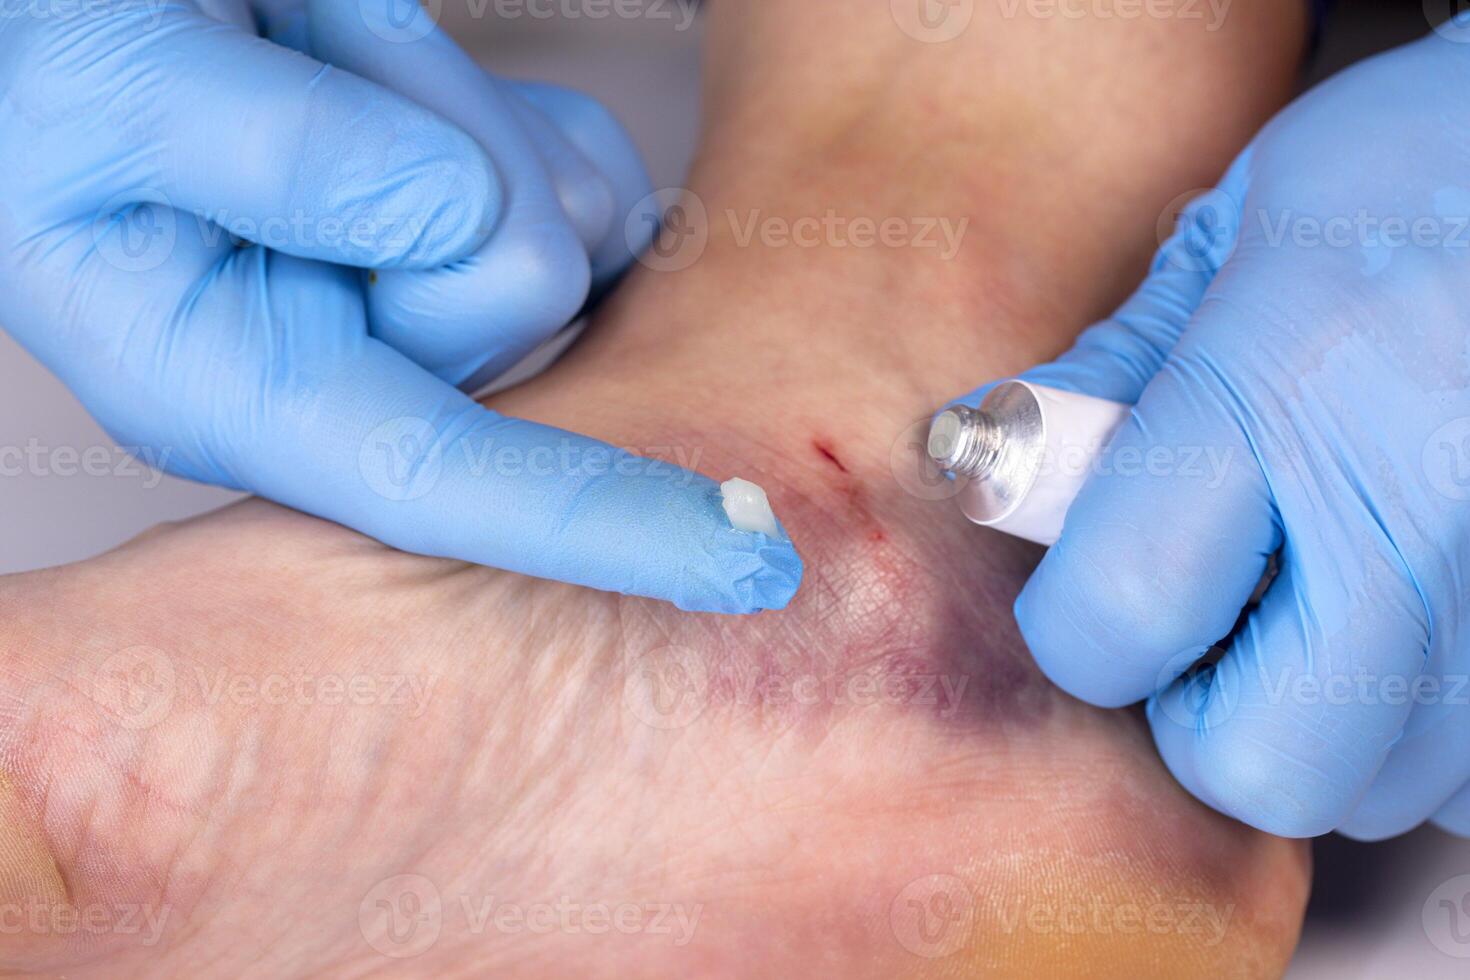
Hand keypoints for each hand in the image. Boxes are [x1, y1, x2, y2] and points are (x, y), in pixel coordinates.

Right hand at [0, 0, 799, 612]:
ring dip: (456, 108)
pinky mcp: (478, 221)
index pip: (434, 485)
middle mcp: (342, 364)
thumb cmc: (58, 61)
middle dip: (441, 159)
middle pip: (522, 296)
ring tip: (324, 67)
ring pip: (566, 225)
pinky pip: (589, 175)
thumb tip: (438, 219)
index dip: (599, 524)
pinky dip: (518, 110)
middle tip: (313, 74)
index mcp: (230, 384)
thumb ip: (267, 155)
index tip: (742, 560)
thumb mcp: (106, 85)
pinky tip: (404, 83)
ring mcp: (419, 295)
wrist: (88, 1)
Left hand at [959, 23, 1469, 837]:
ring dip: (1319, 731)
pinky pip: (1469, 772)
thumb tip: (999, 460)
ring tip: (1323, 603)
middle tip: (1206, 629)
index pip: (1120, 615)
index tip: (1085, 597)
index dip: (1075, 632)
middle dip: (1199, 720)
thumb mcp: (1239, 226)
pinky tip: (1408, 614)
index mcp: (1291, 390)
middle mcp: (1423, 508)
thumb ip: (1117, 369)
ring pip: (1381, 790)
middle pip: (1258, 764)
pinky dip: (1421, 727)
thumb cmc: (1424, 161)